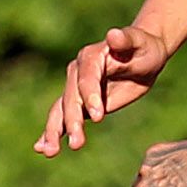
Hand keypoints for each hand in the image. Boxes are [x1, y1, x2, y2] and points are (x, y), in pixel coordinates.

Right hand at [35, 24, 174, 155]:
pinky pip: (62, 118)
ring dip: (55, 131)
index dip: (90, 96)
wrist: (142, 57)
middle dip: (73, 121)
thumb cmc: (144, 48)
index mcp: (91, 56)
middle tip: (77, 144)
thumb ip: (126, 40)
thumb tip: (113, 34)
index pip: (87, 78)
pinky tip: (42, 148)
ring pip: (61, 110)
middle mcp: (77, 71)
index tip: (99, 116)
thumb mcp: (140, 43)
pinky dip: (52, 133)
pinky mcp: (78, 103)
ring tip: (50, 152)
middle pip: (71, 98)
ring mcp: (75, 88)